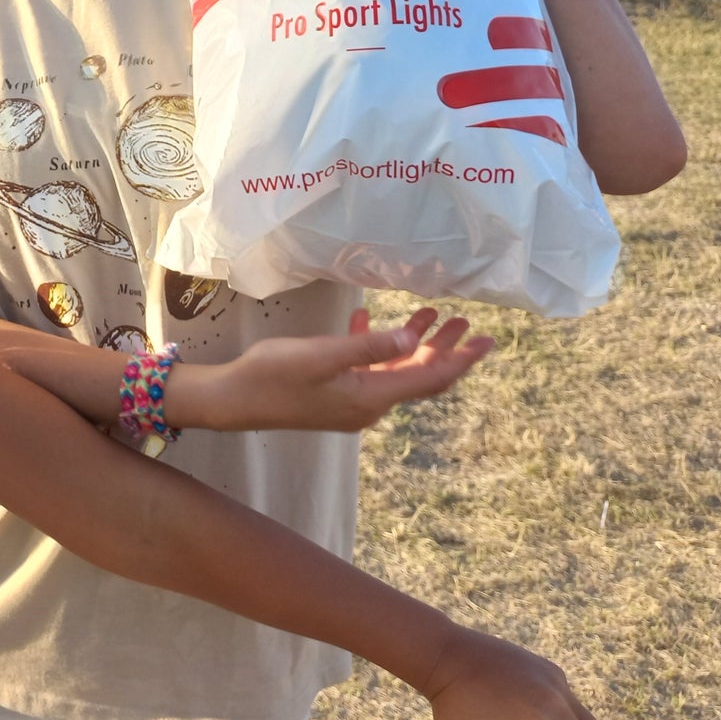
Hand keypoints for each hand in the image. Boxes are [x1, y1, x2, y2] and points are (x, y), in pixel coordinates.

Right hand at [203, 307, 492, 432]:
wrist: (234, 400)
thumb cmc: (274, 374)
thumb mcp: (322, 355)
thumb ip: (368, 346)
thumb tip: (409, 339)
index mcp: (372, 397)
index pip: (430, 378)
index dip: (460, 359)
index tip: (486, 340)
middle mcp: (369, 406)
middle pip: (418, 376)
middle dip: (443, 348)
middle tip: (463, 320)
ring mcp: (351, 403)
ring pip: (395, 372)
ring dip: (413, 344)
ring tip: (429, 314)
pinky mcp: (334, 396)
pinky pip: (368, 371)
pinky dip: (376, 348)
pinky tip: (367, 321)